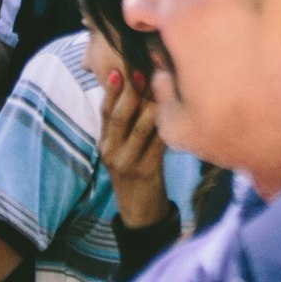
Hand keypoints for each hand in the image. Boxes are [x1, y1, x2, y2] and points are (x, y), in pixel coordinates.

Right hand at [99, 70, 169, 227]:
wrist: (139, 211)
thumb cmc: (136, 172)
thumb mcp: (124, 149)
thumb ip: (128, 125)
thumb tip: (142, 90)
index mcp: (104, 142)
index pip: (104, 112)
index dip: (111, 90)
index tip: (119, 69)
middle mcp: (111, 151)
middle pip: (119, 116)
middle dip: (131, 92)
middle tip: (142, 72)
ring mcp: (127, 162)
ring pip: (140, 128)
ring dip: (153, 105)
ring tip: (163, 87)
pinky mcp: (146, 171)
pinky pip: (158, 143)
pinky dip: (167, 127)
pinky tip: (176, 114)